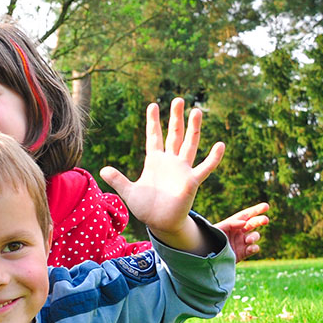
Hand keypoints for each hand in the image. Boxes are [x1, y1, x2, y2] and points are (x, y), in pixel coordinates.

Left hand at [100, 98, 224, 253]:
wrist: (160, 223)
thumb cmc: (146, 207)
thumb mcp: (128, 192)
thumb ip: (117, 180)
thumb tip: (103, 170)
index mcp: (154, 161)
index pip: (154, 137)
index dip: (153, 122)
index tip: (153, 105)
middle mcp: (170, 162)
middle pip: (174, 135)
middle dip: (175, 118)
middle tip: (178, 99)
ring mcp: (182, 170)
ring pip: (190, 144)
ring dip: (194, 128)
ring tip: (196, 110)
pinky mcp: (191, 181)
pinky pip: (205, 168)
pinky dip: (213, 158)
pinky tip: (220, 145)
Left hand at [215, 202, 268, 260]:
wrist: (207, 256)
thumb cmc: (210, 240)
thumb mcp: (218, 229)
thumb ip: (230, 224)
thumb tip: (244, 222)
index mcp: (232, 224)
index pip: (246, 215)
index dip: (256, 210)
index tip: (266, 206)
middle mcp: (239, 232)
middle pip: (253, 223)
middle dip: (260, 220)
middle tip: (265, 220)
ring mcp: (242, 242)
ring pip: (255, 236)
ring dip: (254, 237)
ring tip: (248, 240)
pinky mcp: (243, 252)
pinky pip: (254, 248)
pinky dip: (254, 248)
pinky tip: (250, 247)